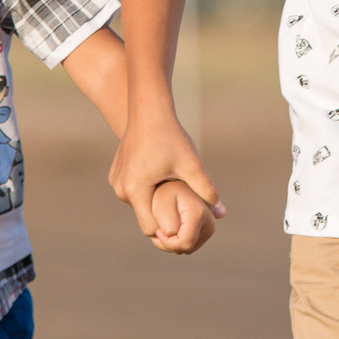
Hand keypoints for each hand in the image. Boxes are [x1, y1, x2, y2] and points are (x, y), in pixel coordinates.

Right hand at [107, 96, 226, 237]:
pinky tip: (161, 176)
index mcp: (135, 190)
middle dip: (163, 214)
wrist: (149, 110)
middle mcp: (121, 189)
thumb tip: (222, 214)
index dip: (169, 228)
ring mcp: (116, 182)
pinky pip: (134, 193)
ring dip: (155, 201)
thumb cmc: (171, 136)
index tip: (185, 219)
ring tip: (172, 187)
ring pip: (140, 205)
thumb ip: (206, 190)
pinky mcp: (116, 175)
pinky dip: (147, 190)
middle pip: (145, 216)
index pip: (150, 228)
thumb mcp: (191, 164)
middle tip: (182, 202)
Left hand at [147, 178, 218, 254]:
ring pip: (188, 248)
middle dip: (169, 243)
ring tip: (165, 224)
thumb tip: (173, 233)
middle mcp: (210, 220)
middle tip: (158, 228)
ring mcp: (211, 226)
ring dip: (172, 242)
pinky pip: (190, 244)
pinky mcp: (208, 229)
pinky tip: (172, 225)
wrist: (174, 181)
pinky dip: (178, 240)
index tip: (156, 230)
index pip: (184, 244)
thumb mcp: (160, 201)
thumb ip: (165, 219)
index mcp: (199, 214)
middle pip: (187, 248)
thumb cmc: (163, 189)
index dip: (166, 242)